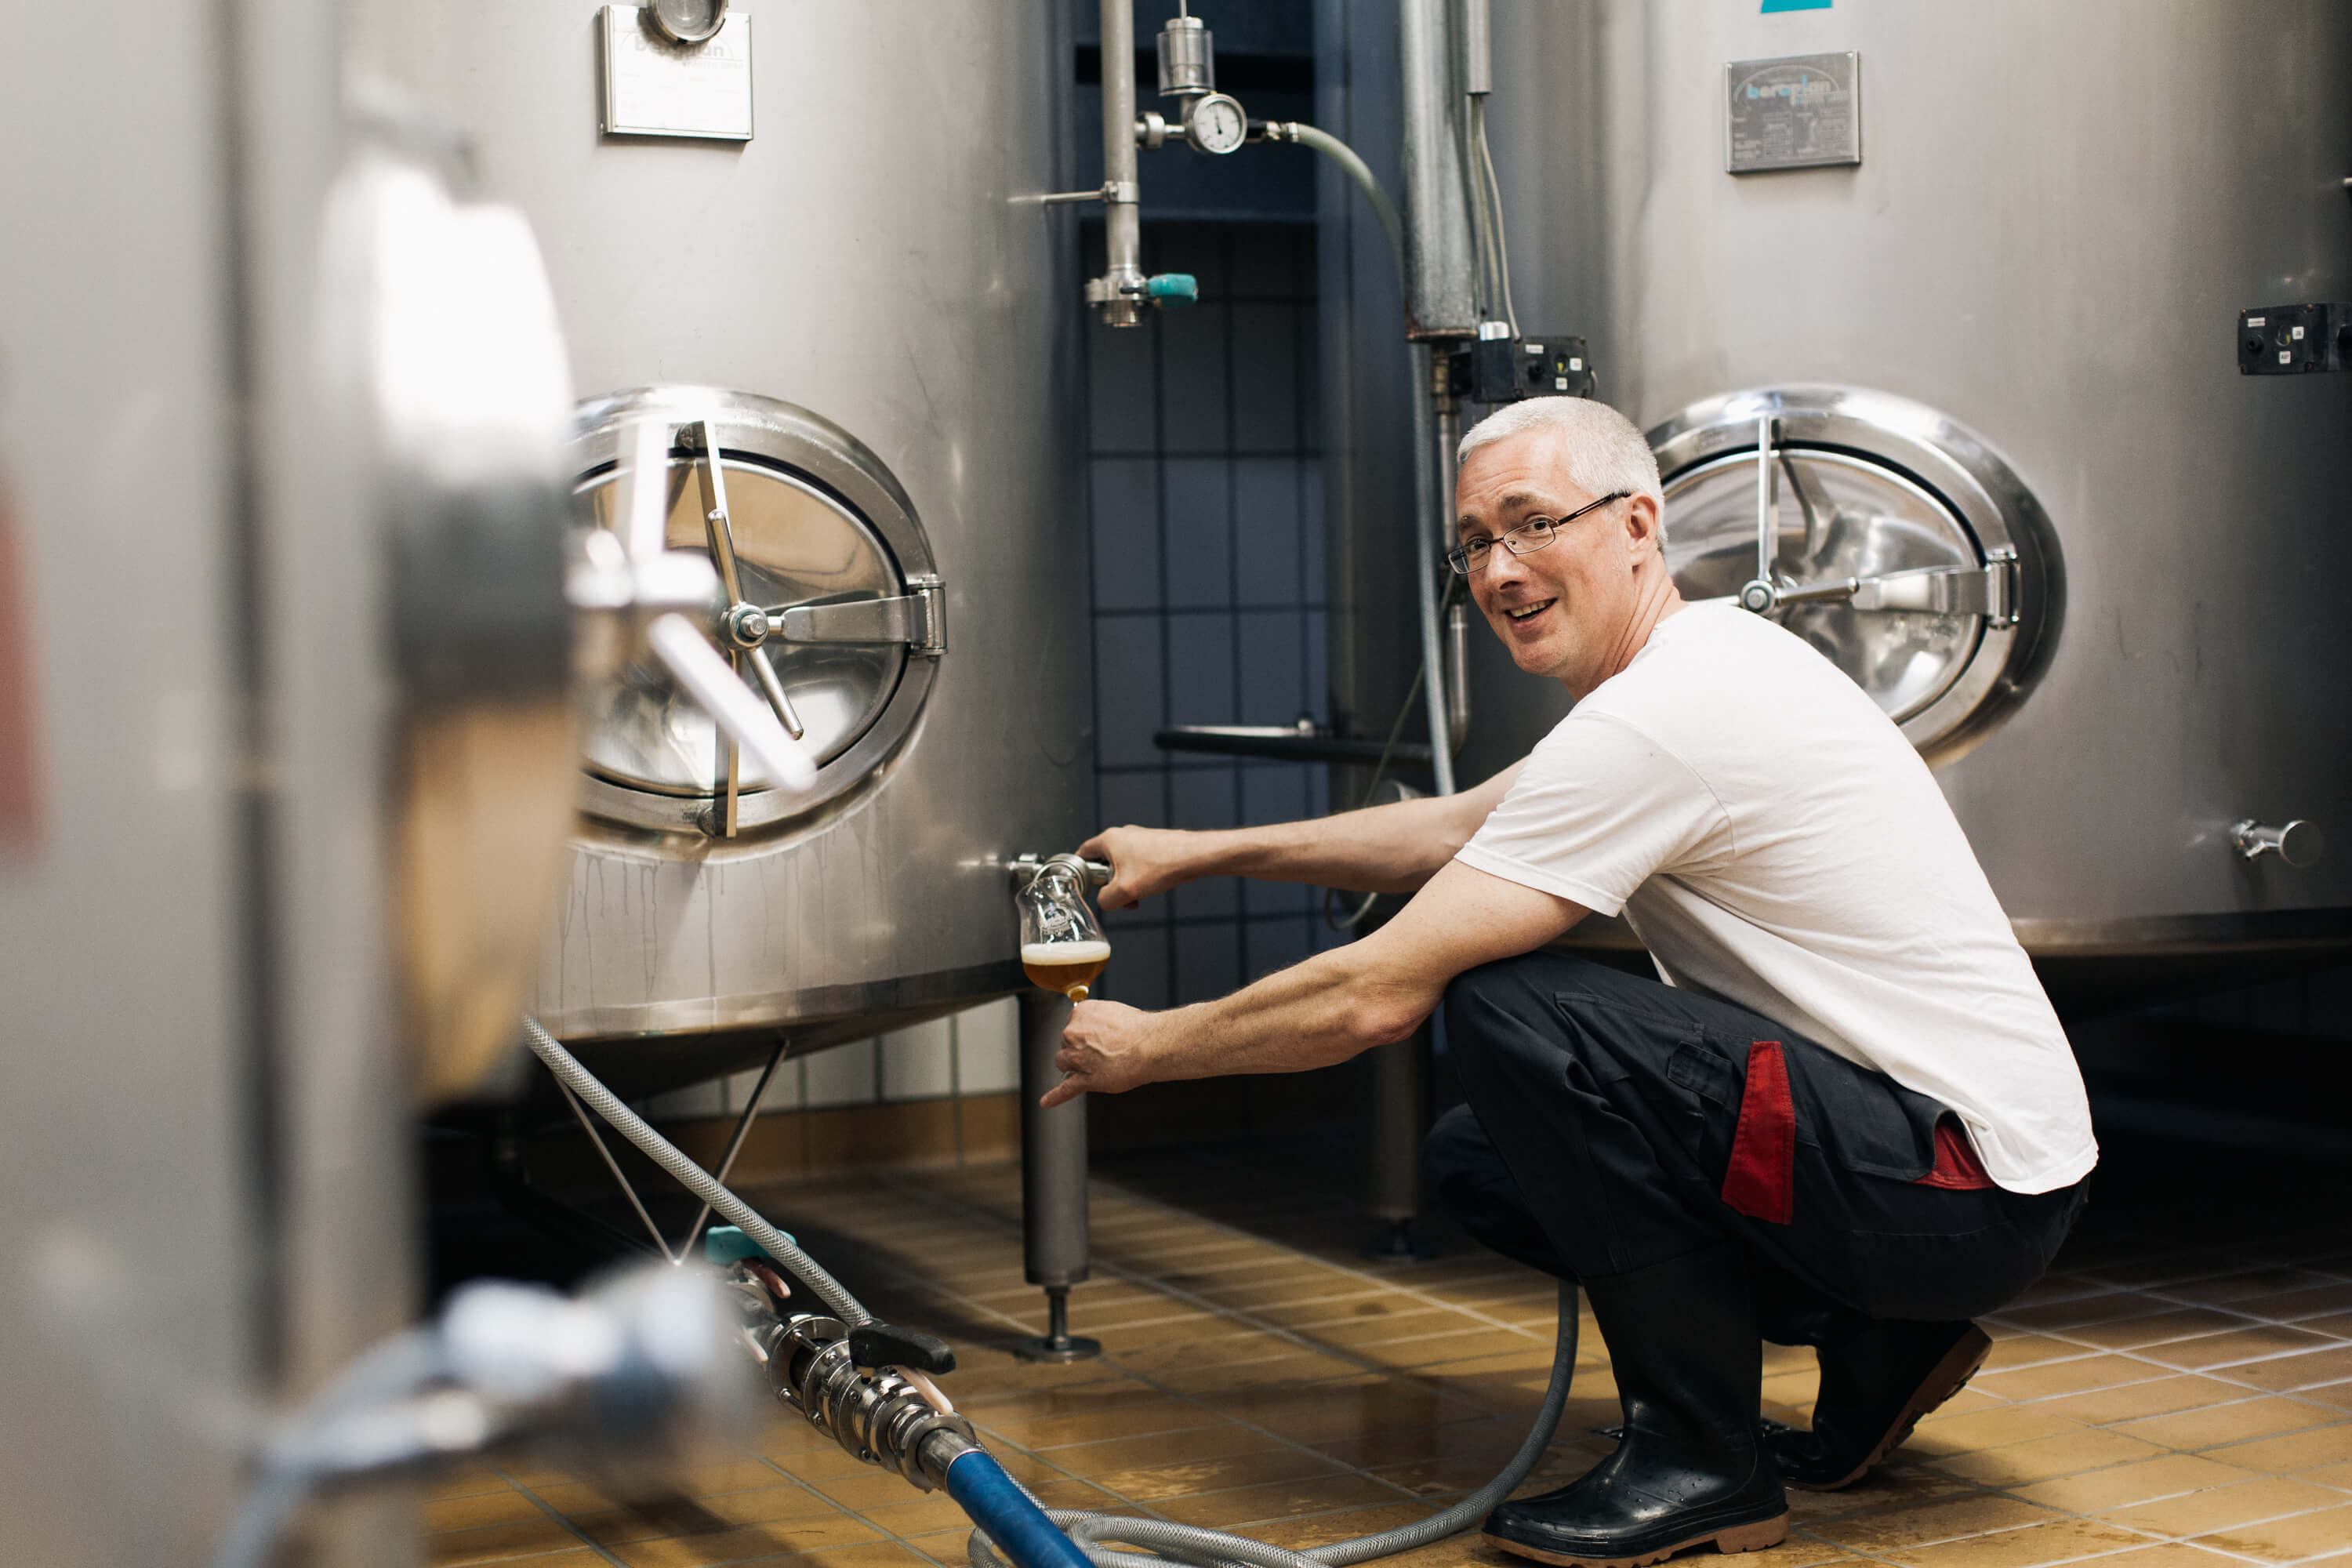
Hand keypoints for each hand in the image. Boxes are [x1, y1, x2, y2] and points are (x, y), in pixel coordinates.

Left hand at [1038, 999, 1158, 1107]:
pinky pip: (1066, 1088)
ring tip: (1099, 1065)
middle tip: (1104, 1052)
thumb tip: (1091, 1031)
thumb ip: (1096, 1021)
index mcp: (1079, 1014)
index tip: (1098, 1039)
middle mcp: (1073, 1033)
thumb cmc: (1138, 1029)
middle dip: (1080, 1050)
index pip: (1071, 1026)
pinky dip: (1055, 1096)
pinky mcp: (1085, 1078)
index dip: (1085, 1035)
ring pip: (1064, 1063)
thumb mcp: (1112, 1012)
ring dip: (1076, 1066)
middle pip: (1065, 1045)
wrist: (1152, 1045)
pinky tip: (1046, 1102)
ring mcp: (1078, 1057)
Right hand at [1078, 825, 1198, 909]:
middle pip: (1105, 864)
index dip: (1081, 871)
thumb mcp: (1124, 890)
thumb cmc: (1160, 866)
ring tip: (1139, 896)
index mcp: (1109, 839)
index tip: (1085, 886)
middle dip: (1110, 885)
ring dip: (1127, 885)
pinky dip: (1141, 879)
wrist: (1193, 856)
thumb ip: (1106, 900)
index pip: (1083, 853)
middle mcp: (1123, 835)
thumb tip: (1105, 902)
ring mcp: (1139, 839)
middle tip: (1120, 897)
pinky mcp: (1153, 846)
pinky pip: (1138, 865)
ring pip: (1123, 867)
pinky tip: (1152, 888)